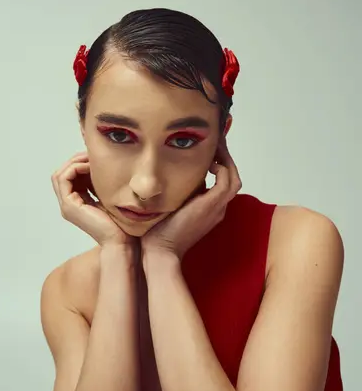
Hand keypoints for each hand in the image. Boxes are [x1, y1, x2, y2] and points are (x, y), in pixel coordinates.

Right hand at [51, 151, 135, 247]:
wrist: (122, 241)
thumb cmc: (121, 222)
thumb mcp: (110, 195)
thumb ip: (103, 183)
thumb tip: (106, 162)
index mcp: (77, 201)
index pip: (71, 175)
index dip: (80, 162)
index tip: (96, 156)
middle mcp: (69, 204)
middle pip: (62, 173)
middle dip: (75, 160)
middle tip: (91, 154)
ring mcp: (67, 206)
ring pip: (59, 175)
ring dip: (74, 162)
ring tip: (91, 159)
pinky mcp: (69, 207)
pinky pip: (63, 179)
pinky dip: (75, 168)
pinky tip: (90, 166)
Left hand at [140, 137, 241, 260]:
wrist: (158, 251)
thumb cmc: (158, 230)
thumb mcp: (171, 204)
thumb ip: (177, 189)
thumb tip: (171, 169)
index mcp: (209, 209)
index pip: (221, 181)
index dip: (218, 162)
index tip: (209, 147)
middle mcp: (217, 208)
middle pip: (230, 177)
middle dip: (224, 157)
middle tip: (216, 139)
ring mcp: (216, 208)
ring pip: (233, 178)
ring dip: (226, 159)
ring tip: (216, 144)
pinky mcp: (212, 205)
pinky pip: (227, 181)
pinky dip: (222, 167)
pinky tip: (210, 159)